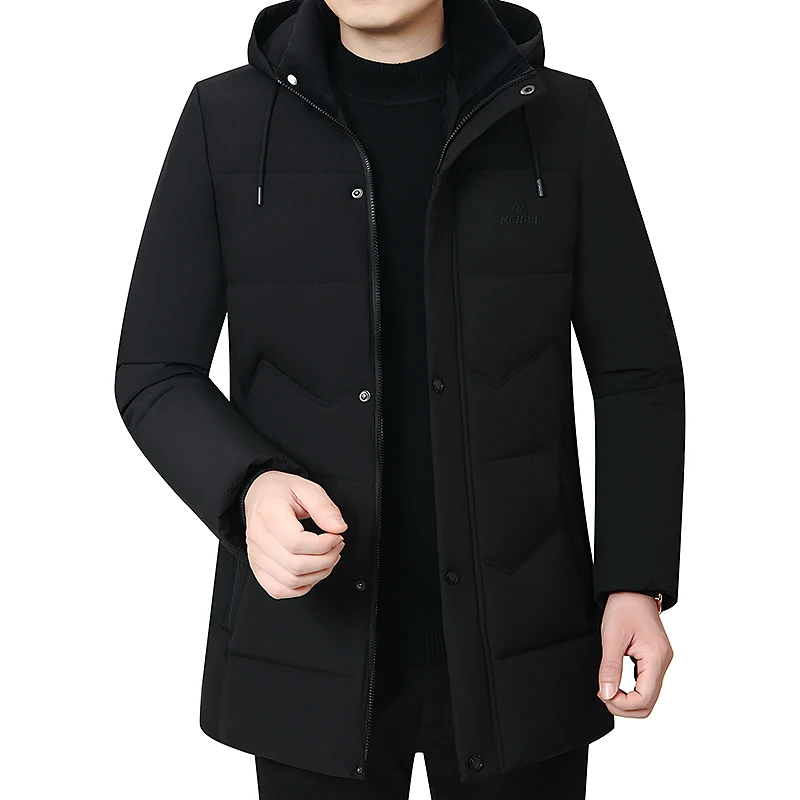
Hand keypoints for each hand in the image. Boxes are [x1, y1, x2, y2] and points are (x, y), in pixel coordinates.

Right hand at [243, 470, 347, 599]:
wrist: (258, 494)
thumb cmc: (280, 491)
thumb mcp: (306, 488)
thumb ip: (323, 507)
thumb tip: (338, 527)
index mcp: (269, 515)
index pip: (297, 543)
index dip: (324, 544)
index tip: (336, 536)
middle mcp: (259, 538)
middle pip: (295, 565)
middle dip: (326, 560)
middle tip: (336, 547)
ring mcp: (256, 555)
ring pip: (289, 581)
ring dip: (317, 575)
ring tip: (327, 558)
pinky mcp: (258, 567)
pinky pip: (278, 590)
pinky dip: (300, 588)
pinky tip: (311, 573)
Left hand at [597, 591, 673, 716]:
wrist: (633, 590)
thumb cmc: (624, 607)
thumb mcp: (612, 636)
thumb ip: (610, 667)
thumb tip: (607, 693)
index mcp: (656, 657)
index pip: (645, 698)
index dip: (622, 704)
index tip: (603, 693)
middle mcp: (663, 663)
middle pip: (649, 704)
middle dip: (624, 706)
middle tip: (603, 694)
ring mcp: (661, 662)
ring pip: (649, 697)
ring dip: (628, 701)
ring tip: (607, 689)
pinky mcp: (655, 660)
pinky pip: (647, 685)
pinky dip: (632, 691)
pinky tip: (617, 684)